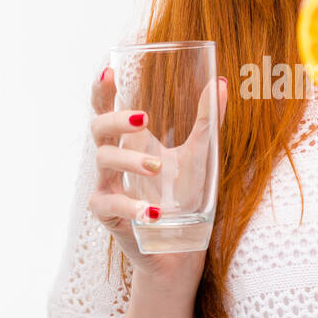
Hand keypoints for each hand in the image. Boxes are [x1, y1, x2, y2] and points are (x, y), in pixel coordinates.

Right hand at [88, 67, 228, 279]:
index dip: (102, 90)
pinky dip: (130, 206)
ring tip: (156, 166)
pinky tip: (152, 212)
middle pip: (98, 127)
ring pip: (103, 160)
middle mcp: (114, 160)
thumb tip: (219, 84)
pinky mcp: (107, 215)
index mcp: (131, 141)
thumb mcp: (199, 156)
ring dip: (129, 160)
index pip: (107, 109)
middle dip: (116, 118)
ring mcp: (108, 186)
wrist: (180, 247)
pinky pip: (110, 204)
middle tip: (144, 119)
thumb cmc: (183, 197)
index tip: (108, 70)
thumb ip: (207, 121)